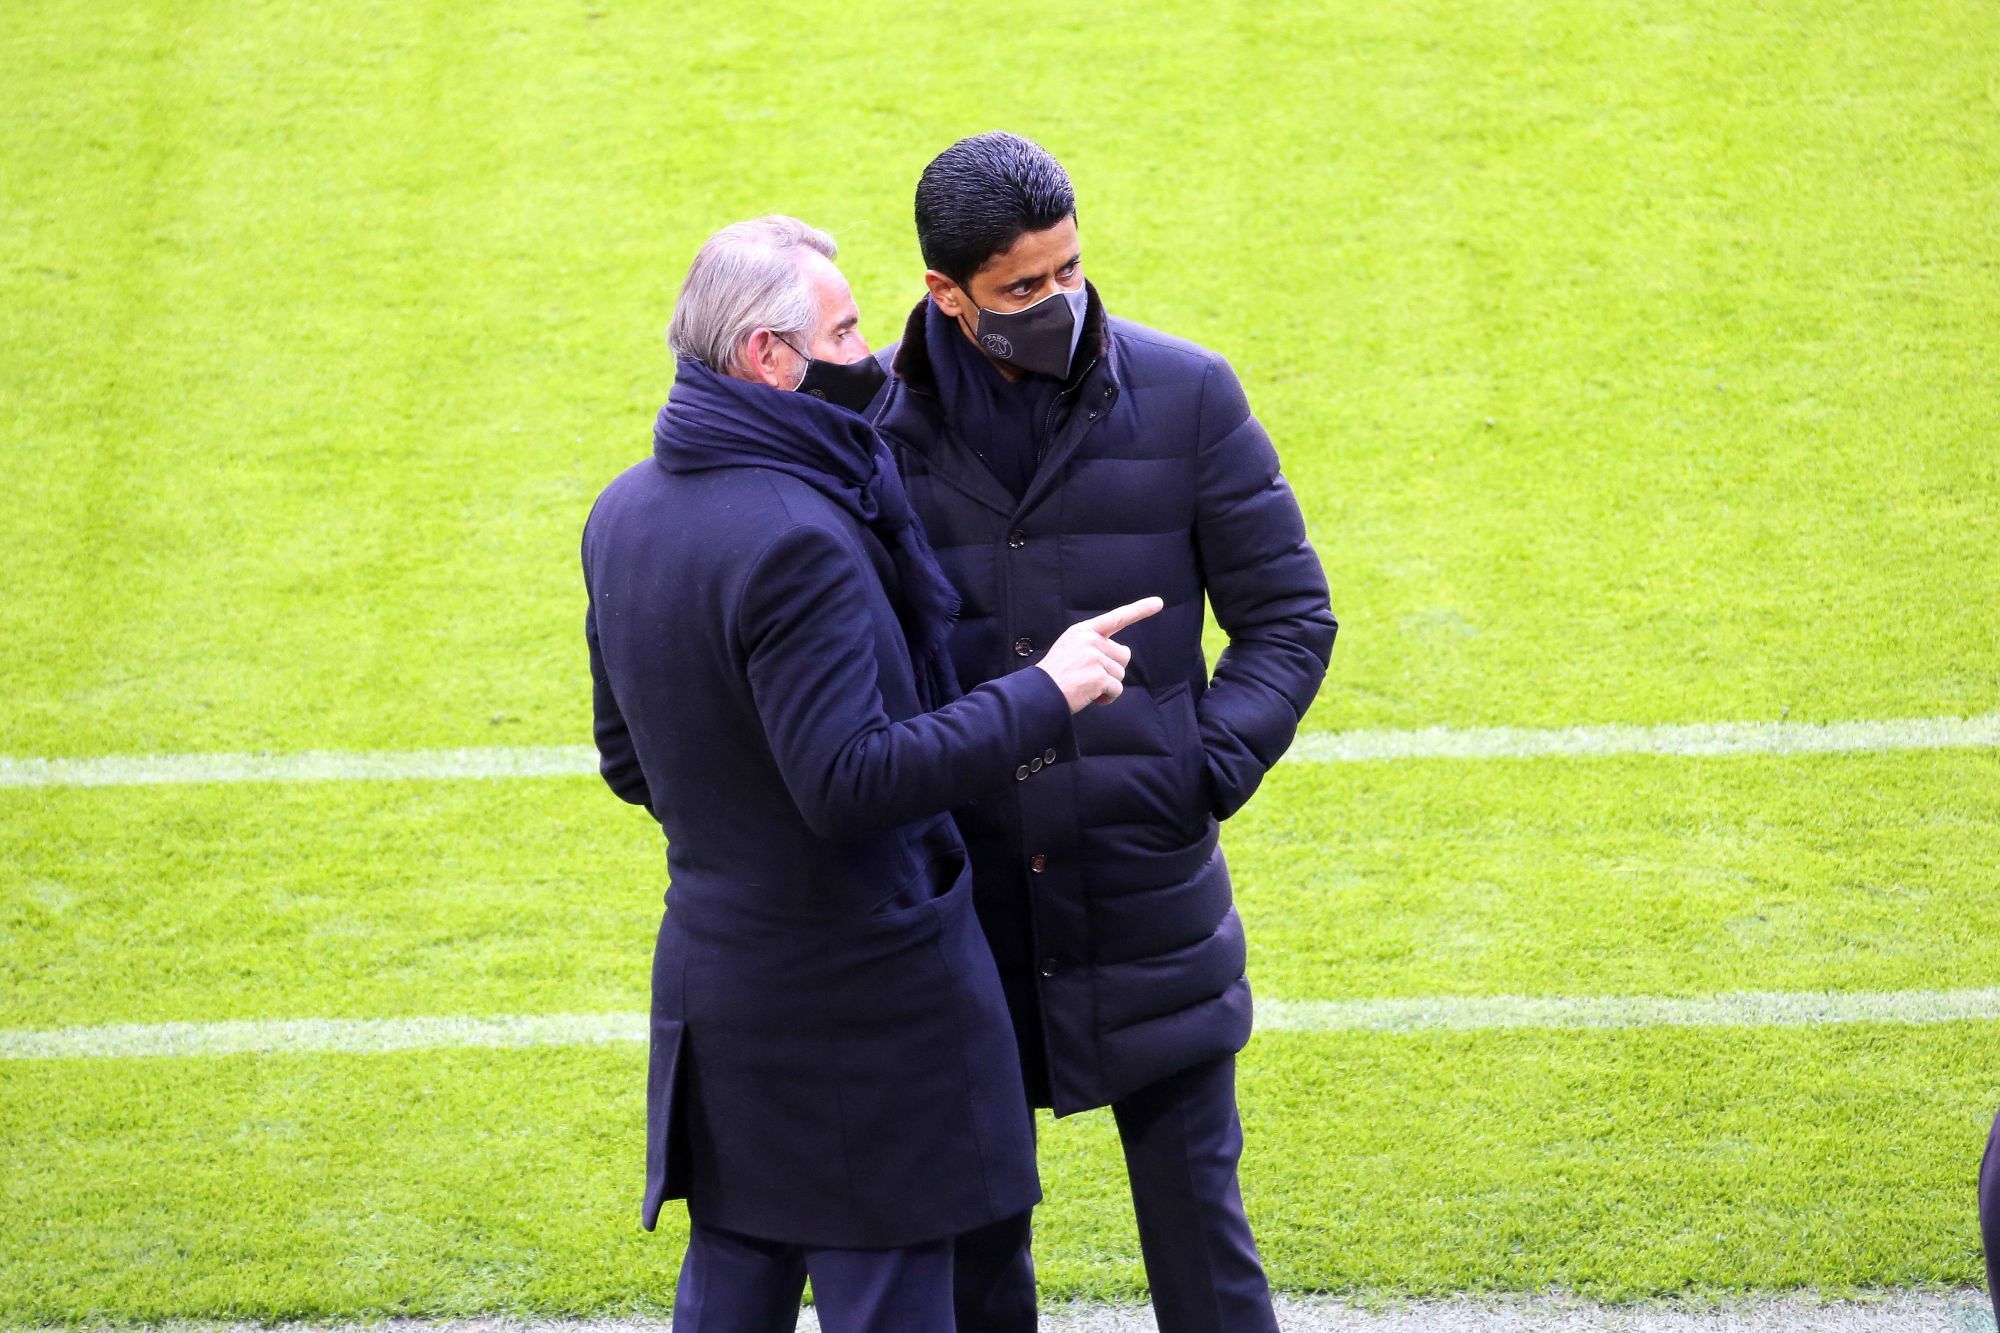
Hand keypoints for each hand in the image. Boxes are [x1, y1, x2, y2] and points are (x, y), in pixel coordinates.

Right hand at [1034, 597, 1164, 712]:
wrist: (1039, 693)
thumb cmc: (1056, 675)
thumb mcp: (1071, 648)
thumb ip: (1094, 645)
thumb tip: (1123, 652)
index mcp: (1083, 631)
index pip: (1116, 617)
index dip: (1140, 610)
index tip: (1158, 602)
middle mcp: (1090, 640)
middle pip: (1124, 655)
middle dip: (1113, 669)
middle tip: (1090, 676)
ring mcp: (1094, 657)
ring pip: (1120, 674)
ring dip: (1107, 685)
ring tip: (1085, 686)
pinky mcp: (1099, 676)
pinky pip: (1116, 689)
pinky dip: (1107, 698)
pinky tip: (1090, 697)